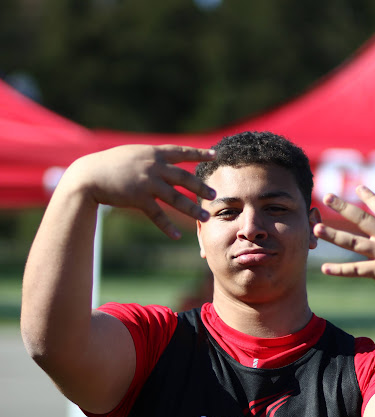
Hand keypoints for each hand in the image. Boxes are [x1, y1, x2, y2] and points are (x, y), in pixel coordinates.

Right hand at [66, 144, 216, 238]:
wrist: (89, 175)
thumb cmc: (108, 164)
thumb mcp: (131, 155)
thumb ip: (148, 158)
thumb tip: (162, 160)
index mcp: (153, 153)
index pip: (181, 151)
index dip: (198, 153)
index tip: (215, 154)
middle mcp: (153, 166)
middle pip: (184, 177)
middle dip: (200, 187)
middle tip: (214, 195)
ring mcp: (147, 183)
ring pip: (176, 198)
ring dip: (191, 209)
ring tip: (204, 217)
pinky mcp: (139, 198)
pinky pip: (157, 215)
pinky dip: (167, 226)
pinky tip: (177, 236)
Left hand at [313, 185, 374, 301]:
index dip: (370, 198)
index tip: (359, 187)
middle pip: (361, 219)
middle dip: (343, 206)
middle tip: (327, 196)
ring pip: (352, 242)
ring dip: (333, 235)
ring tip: (316, 228)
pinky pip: (355, 270)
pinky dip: (339, 270)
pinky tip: (324, 268)